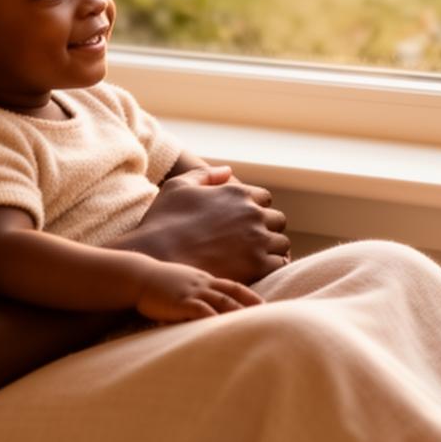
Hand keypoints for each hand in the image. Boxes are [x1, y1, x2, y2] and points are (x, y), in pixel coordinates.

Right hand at [128, 166, 288, 284]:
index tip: (244, 223)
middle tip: (251, 242)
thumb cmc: (163, 221)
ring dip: (272, 249)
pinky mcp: (258, 265)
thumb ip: (206, 175)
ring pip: (282, 243)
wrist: (158, 257)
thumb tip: (228, 171)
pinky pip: (279, 264)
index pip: (265, 199)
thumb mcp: (179, 186)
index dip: (255, 210)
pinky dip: (272, 267)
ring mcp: (257, 240)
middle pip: (277, 220)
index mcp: (237, 193)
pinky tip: (257, 271)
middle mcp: (252, 213)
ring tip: (255, 258)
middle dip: (267, 229)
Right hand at [133, 261, 263, 322]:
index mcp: (203, 279)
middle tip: (270, 318)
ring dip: (240, 314)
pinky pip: (202, 311)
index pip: (234, 286)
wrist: (137, 276)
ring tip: (255, 326)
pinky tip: (224, 329)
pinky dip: (215, 320)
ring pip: (223, 302)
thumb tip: (200, 306)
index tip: (265, 306)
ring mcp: (193, 292)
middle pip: (233, 295)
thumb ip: (193, 291)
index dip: (251, 296)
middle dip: (252, 306)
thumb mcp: (180, 282)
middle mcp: (202, 284)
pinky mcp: (181, 302)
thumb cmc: (155, 282)